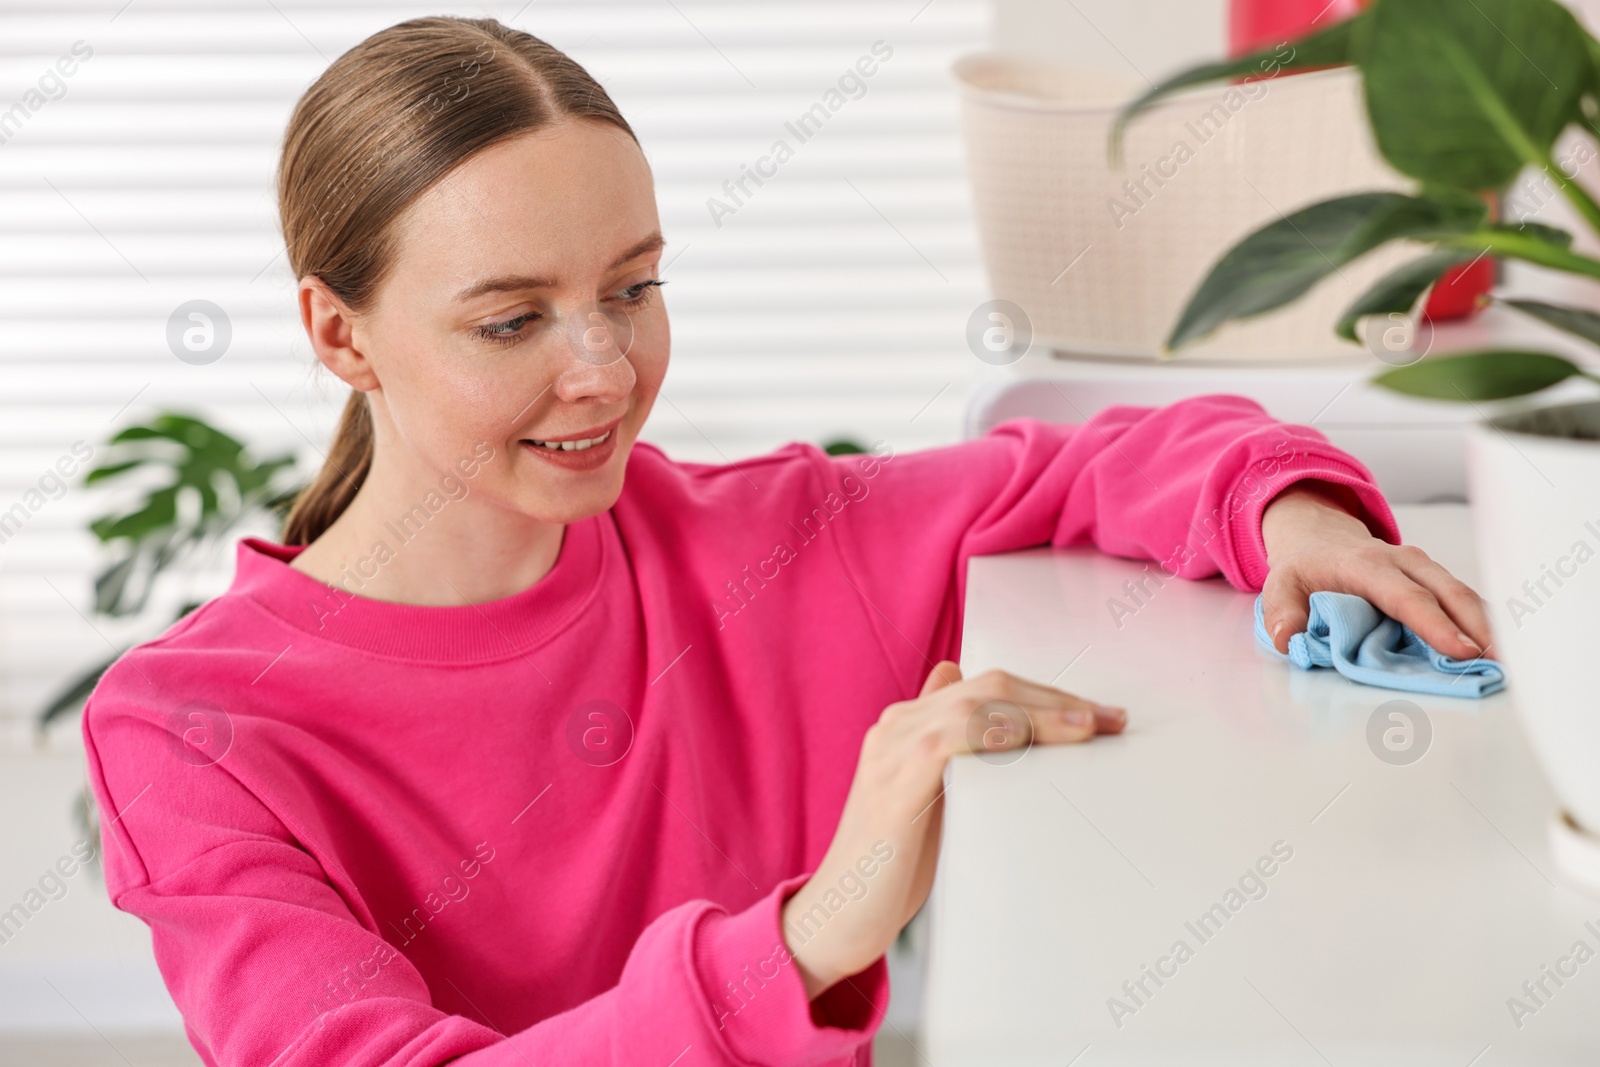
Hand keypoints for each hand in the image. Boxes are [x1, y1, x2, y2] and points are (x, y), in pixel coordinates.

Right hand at [781, 663, 1125, 998]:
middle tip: (1113, 721)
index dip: (1047, 693)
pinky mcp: (895, 780)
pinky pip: (952, 738)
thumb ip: (961, 764)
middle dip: (1057, 698)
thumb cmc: (893, 865)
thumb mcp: (936, 804)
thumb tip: (1010, 735)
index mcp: (909, 723)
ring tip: (1091, 728)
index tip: (1100, 717)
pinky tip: (1035, 742)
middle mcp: (898, 724)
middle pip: (989, 685)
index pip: (988, 686)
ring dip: (1042, 712)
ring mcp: (892, 748)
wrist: (839, 914)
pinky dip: (998, 732)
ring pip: (978, 703)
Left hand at [1259, 481, 1492, 659]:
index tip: (1461, 650)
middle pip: (1449, 592)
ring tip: (1508, 663)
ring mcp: (1425, 568)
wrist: (1319, 536)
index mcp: (1367, 564)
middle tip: (1498, 665)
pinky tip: (1499, 649)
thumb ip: (1282, 611)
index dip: (1435, 624)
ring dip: (1488, 628)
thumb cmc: (1305, 566)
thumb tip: (1288, 640)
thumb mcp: (1280, 584)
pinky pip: (1464, 600)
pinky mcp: (1435, 579)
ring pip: (1464, 595)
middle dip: (1478, 628)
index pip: (1406, 596)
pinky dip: (1483, 623)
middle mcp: (1404, 562)